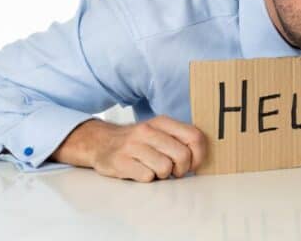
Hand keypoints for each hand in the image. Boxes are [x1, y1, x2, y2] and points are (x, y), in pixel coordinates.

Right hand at [52, 115, 206, 182]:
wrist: (101, 142)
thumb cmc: (137, 141)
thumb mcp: (159, 131)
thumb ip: (179, 138)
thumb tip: (199, 156)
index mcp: (162, 122)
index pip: (194, 137)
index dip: (199, 155)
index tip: (193, 164)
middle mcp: (147, 131)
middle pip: (182, 155)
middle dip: (181, 169)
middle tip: (173, 171)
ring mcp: (133, 146)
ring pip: (165, 168)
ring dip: (163, 175)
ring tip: (154, 169)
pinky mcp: (121, 161)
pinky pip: (147, 177)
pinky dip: (147, 178)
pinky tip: (140, 171)